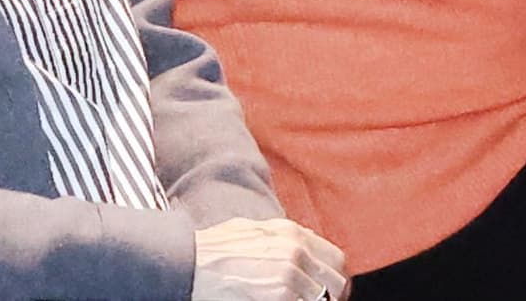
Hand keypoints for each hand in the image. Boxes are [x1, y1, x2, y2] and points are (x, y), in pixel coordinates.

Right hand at [191, 217, 344, 300]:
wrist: (189, 263)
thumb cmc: (213, 250)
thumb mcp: (253, 232)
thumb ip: (282, 239)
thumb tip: (302, 251)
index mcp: (292, 233)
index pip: (336, 260)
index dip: (336, 281)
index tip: (331, 293)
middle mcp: (296, 251)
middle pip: (337, 284)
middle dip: (330, 298)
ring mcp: (290, 274)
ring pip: (323, 300)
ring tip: (291, 300)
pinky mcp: (281, 296)